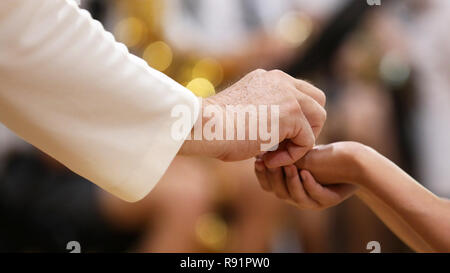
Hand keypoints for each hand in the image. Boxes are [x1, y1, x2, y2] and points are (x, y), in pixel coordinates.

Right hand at [180, 69, 325, 167]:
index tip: (273, 138)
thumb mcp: (244, 111)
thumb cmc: (215, 127)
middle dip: (307, 126)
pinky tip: (267, 159)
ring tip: (274, 154)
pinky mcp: (292, 113)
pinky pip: (307, 141)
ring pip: (318, 119)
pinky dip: (291, 155)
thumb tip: (279, 133)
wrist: (203, 127)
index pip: (300, 94)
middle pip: (317, 101)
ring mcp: (289, 94)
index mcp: (269, 78)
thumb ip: (265, 113)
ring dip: (300, 141)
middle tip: (282, 145)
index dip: (296, 119)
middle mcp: (282, 80)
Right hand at [254, 142, 367, 208]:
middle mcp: (297, 196)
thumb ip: (280, 154)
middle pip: (280, 193)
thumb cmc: (322, 155)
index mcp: (287, 187)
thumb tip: (256, 143)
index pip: (268, 186)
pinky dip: (309, 184)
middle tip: (270, 162)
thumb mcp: (297, 152)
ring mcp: (313, 200)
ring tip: (290, 166)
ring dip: (291, 181)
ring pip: (297, 197)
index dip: (261, 175)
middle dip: (274, 177)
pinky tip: (306, 173)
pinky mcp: (329, 200)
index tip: (258, 160)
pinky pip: (316, 195)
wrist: (352, 161)